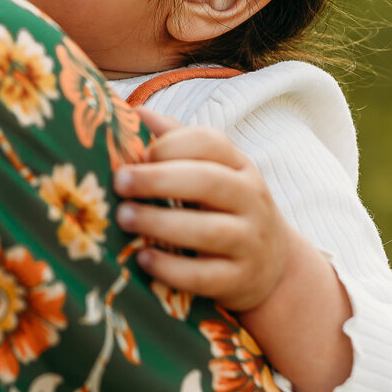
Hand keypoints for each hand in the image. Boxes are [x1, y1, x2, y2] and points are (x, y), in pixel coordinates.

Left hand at [112, 109, 290, 312]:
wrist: (272, 266)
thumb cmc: (226, 209)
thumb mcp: (214, 172)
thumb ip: (177, 141)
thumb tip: (135, 112)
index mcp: (239, 166)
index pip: (211, 143)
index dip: (172, 144)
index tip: (139, 154)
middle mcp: (251, 199)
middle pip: (208, 181)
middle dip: (159, 180)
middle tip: (120, 182)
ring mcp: (249, 241)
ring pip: (209, 230)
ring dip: (160, 223)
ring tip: (123, 217)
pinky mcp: (240, 279)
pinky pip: (205, 275)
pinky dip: (172, 268)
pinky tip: (143, 258)